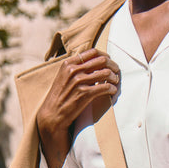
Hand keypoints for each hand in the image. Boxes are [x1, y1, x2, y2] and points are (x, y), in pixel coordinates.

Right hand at [36, 48, 120, 167]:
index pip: (92, 52)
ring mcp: (79, 82)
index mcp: (68, 64)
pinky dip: (112, 89)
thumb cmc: (59, 97)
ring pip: (106, 73)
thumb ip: (75, 68)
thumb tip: (93, 63)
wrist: (52, 115)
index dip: (104, 56)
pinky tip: (112, 91)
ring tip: (115, 82)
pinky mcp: (85, 94)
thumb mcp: (63, 77)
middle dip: (113, 65)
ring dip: (114, 77)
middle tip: (116, 71)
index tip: (109, 61)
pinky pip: (106, 87)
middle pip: (102, 60)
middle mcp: (74, 71)